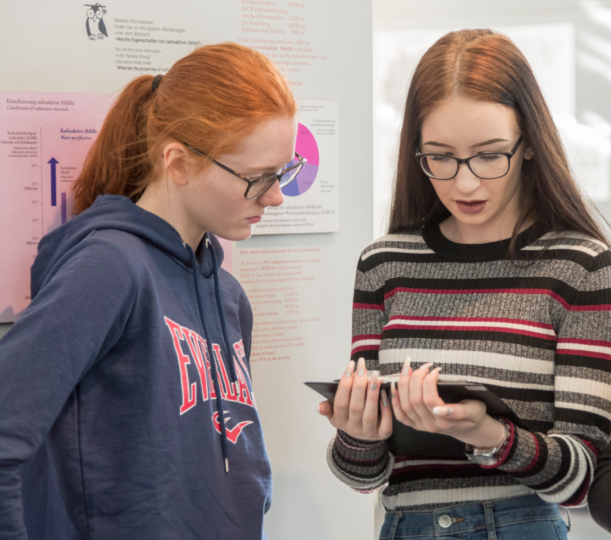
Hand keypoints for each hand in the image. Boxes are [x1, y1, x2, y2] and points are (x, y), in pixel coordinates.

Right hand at [317, 358, 392, 441]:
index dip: (344, 384)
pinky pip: (385, 423)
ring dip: (372, 394)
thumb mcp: (335, 412)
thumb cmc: (349, 414)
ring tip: (375, 376)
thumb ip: (328, 407)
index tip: (350, 366)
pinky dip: (386, 408)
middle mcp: (353, 428)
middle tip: (363, 367)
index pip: (340, 402)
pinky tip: (385, 393)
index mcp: (339, 421)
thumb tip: (319, 407)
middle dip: (359, 385)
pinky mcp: (382, 434)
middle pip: (355, 407)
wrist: (363, 433)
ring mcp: (368, 432)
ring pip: (370, 414)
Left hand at [391, 358, 505, 448]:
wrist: (468, 428)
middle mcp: (430, 425)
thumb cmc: (473, 415)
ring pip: (405, 405)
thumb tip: (441, 409)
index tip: (435, 369)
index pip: (430, 400)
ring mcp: (421, 426)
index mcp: (445, 422)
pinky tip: (394, 385)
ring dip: (404, 384)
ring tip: (409, 368)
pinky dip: (394, 399)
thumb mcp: (474, 411)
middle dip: (416, 379)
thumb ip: (459, 411)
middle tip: (423, 365)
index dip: (428, 382)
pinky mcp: (414, 425)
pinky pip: (399, 414)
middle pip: (415, 401)